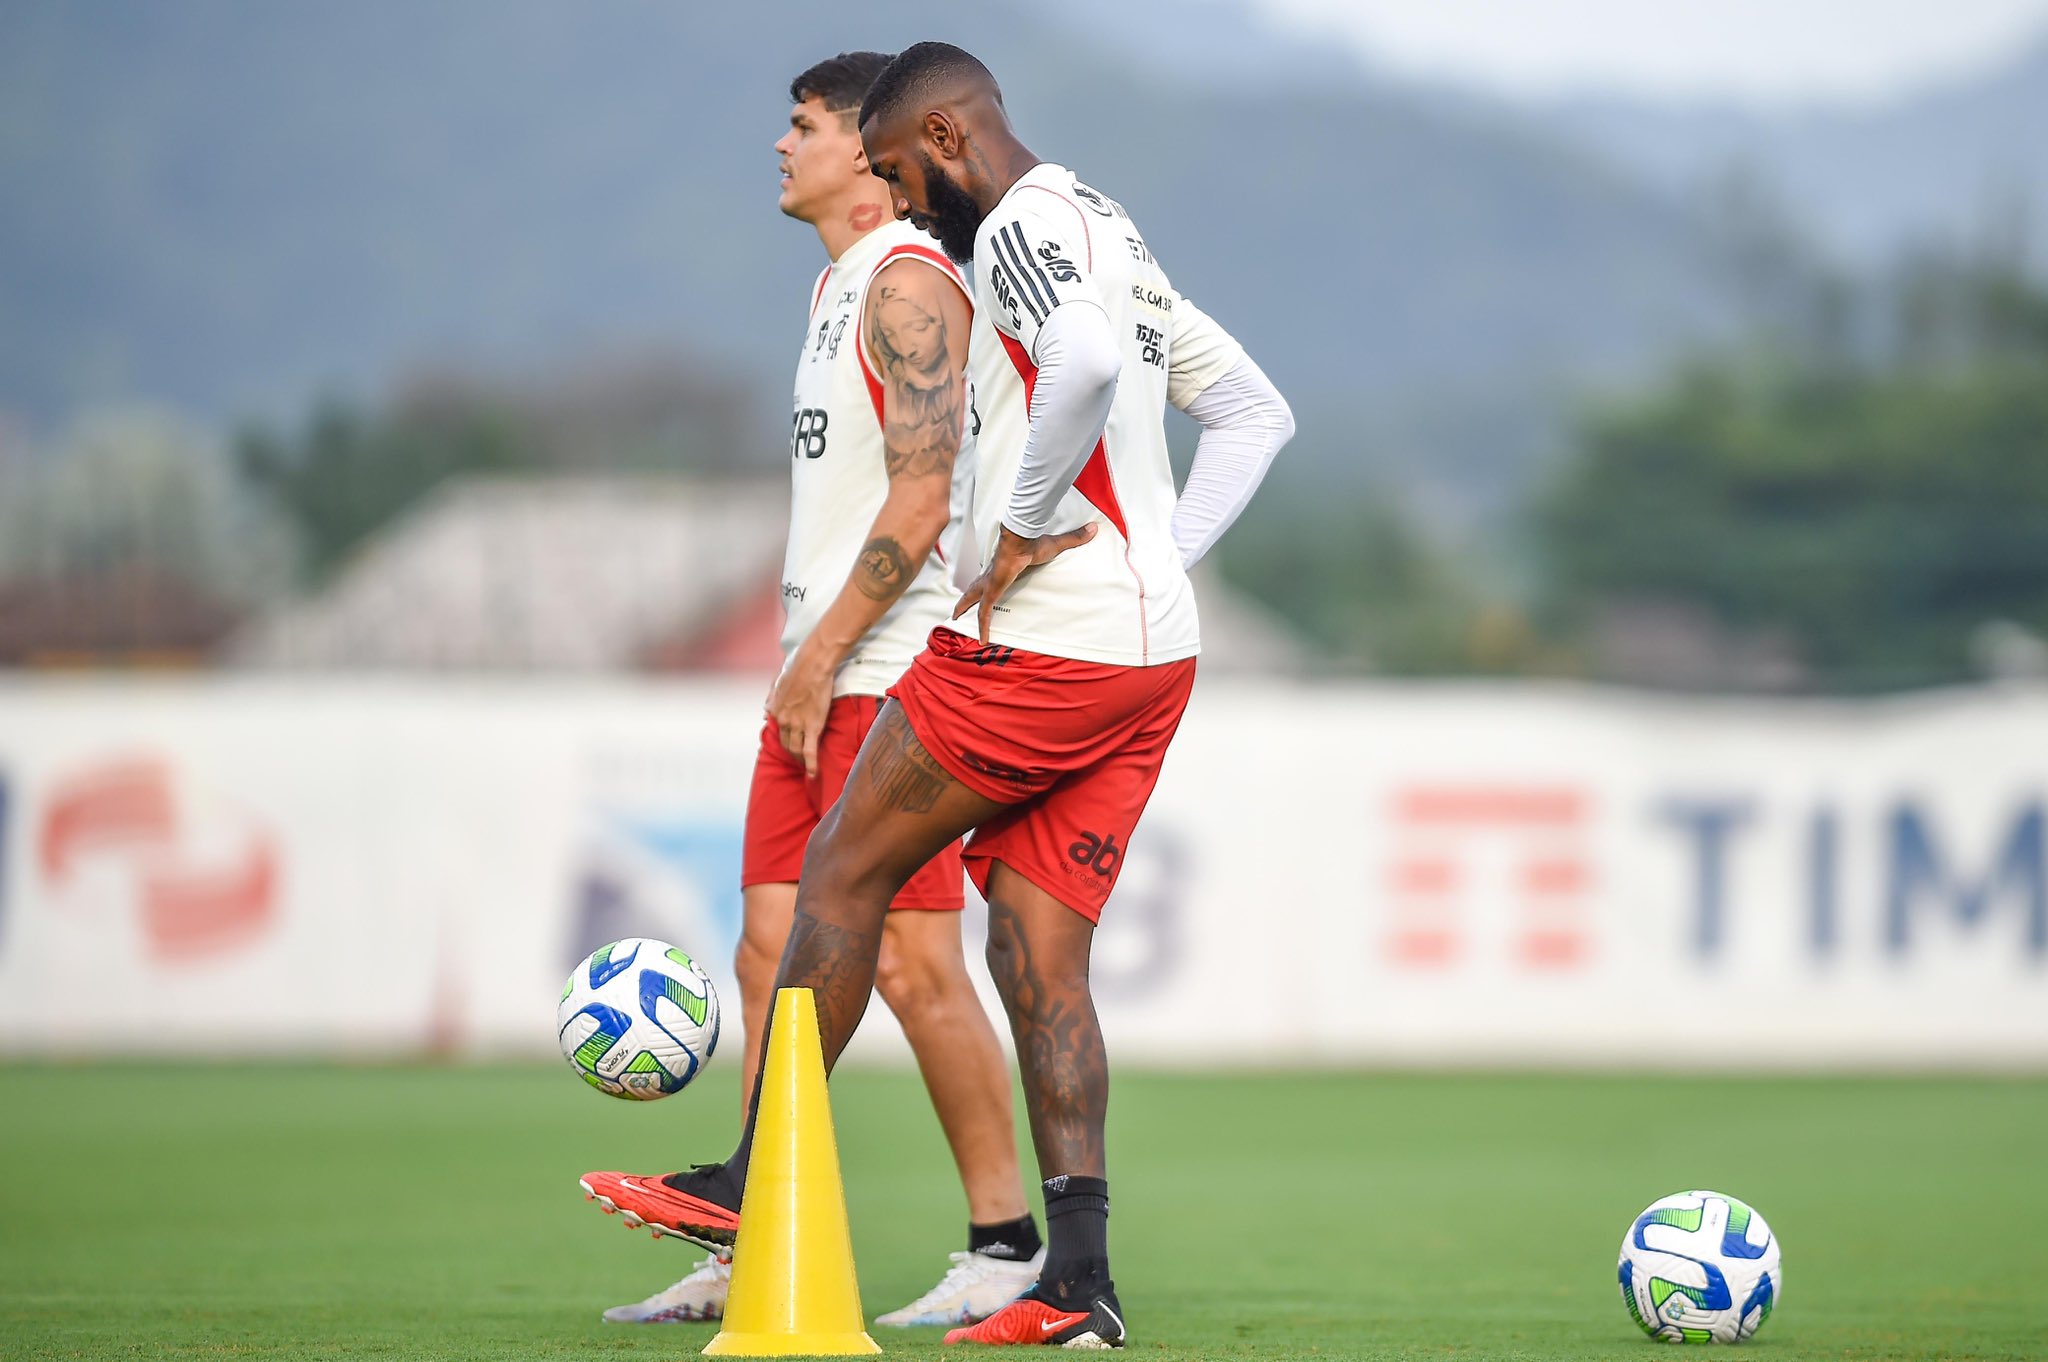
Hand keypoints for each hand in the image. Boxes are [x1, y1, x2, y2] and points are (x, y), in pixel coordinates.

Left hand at [765, 637, 837, 777]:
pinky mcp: (813, 727)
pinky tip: (813, 774)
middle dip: (792, 754)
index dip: (786, 740)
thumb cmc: (798, 668)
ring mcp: (798, 725)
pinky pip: (810, 750)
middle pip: (786, 744)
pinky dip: (811, 764)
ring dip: (800, 761)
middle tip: (799, 760)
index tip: (791, 746)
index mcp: (775, 710)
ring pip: (796, 750)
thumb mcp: (778, 683)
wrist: (813, 664)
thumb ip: (772, 698)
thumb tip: (765, 710)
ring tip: (807, 767)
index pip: (779, 731)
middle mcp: (784, 720)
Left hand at [952, 523, 1098, 643]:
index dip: (988, 581)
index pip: (993, 575)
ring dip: (965, 608)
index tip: (987, 586)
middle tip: (958, 607)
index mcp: (1003, 566)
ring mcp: (990, 585)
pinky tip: (982, 640)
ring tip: (956, 619)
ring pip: (973, 600)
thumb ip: (1073, 539)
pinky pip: (985, 614)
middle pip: (975, 588)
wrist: (1022, 539)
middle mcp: (992, 576)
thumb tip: (1093, 528)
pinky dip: (983, 627)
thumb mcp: (1056, 545)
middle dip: (967, 597)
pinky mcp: (992, 592)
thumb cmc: (1033, 542)